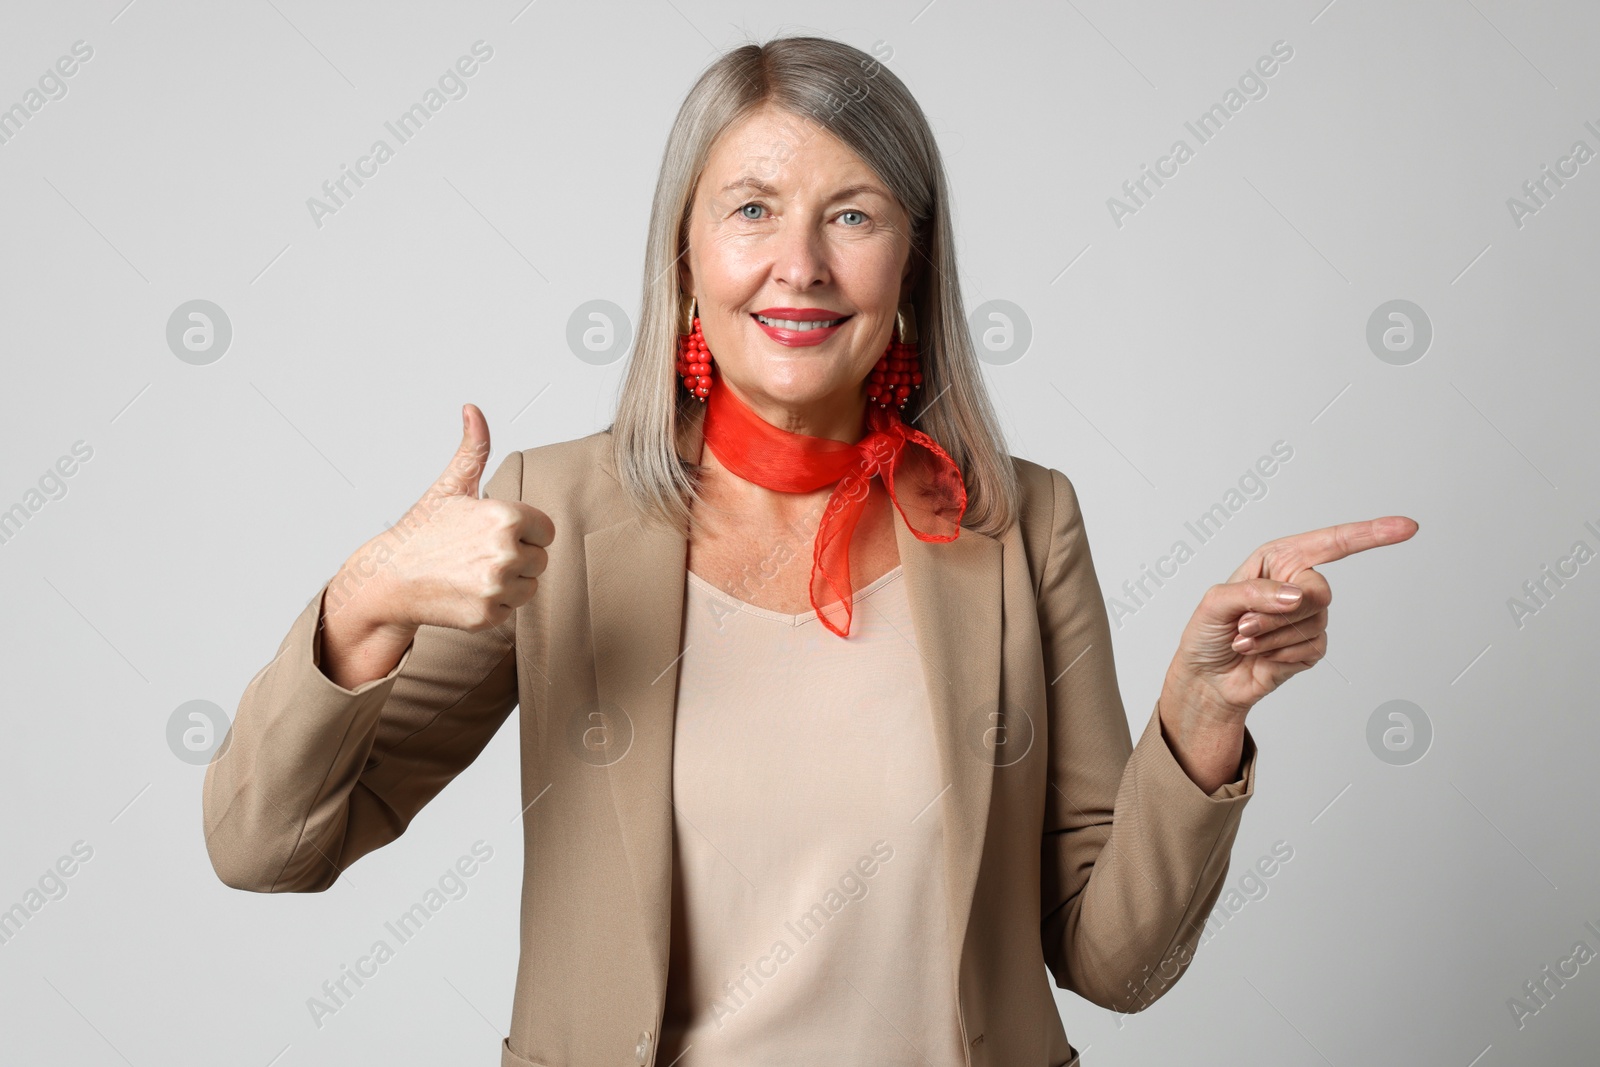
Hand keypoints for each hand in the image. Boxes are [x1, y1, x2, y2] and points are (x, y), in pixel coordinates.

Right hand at [331, 403, 554, 636]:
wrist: (389, 579)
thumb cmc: (423, 531)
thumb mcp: (450, 487)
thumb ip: (473, 449)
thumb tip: (472, 410)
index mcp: (505, 516)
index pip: (546, 530)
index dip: (524, 531)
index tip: (494, 532)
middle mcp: (504, 552)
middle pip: (540, 558)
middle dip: (516, 556)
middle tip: (476, 553)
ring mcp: (496, 587)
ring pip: (530, 586)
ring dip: (508, 582)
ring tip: (471, 571)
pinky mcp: (488, 615)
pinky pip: (511, 609)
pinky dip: (493, 604)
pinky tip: (465, 591)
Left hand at [1157, 516, 1417, 792]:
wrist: (1206, 679)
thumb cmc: (1206, 633)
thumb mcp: (1216, 602)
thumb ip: (1254, 593)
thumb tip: (1297, 595)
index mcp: (1278, 560)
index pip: (1331, 543)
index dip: (1369, 534)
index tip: (1406, 527)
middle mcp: (1297, 584)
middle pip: (1318, 591)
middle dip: (1277, 613)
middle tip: (1243, 626)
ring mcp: (1308, 617)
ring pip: (1311, 623)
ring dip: (1270, 637)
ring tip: (1243, 641)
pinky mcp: (1311, 647)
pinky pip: (1310, 648)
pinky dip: (1279, 654)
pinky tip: (1259, 656)